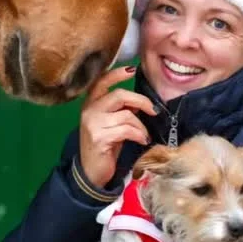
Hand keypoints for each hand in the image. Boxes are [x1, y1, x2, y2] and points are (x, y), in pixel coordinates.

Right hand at [79, 65, 156, 188]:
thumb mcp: (110, 124)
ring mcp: (93, 124)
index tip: (132, 69)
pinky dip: (139, 134)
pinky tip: (141, 140)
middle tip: (153, 110)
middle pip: (119, 95)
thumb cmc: (104, 146)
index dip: (117, 74)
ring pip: (126, 115)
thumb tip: (139, 102)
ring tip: (144, 135)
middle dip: (141, 101)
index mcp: (90, 104)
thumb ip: (120, 110)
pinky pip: (127, 130)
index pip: (102, 81)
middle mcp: (89, 110)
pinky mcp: (99, 138)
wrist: (91, 172)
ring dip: (141, 125)